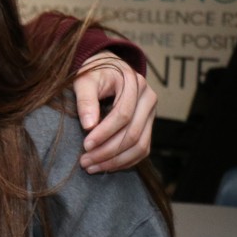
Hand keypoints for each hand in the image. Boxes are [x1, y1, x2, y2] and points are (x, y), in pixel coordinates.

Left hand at [73, 51, 155, 173]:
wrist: (108, 69)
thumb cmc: (93, 74)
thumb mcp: (85, 80)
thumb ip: (85, 100)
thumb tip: (88, 125)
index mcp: (134, 84)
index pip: (123, 115)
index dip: (104, 133)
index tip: (85, 145)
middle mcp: (148, 99)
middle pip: (133, 133)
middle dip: (108, 151)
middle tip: (85, 162)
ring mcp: (151, 113)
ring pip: (140, 145)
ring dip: (116, 161)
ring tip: (92, 167)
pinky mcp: (149, 125)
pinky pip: (143, 149)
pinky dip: (125, 161)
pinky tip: (106, 166)